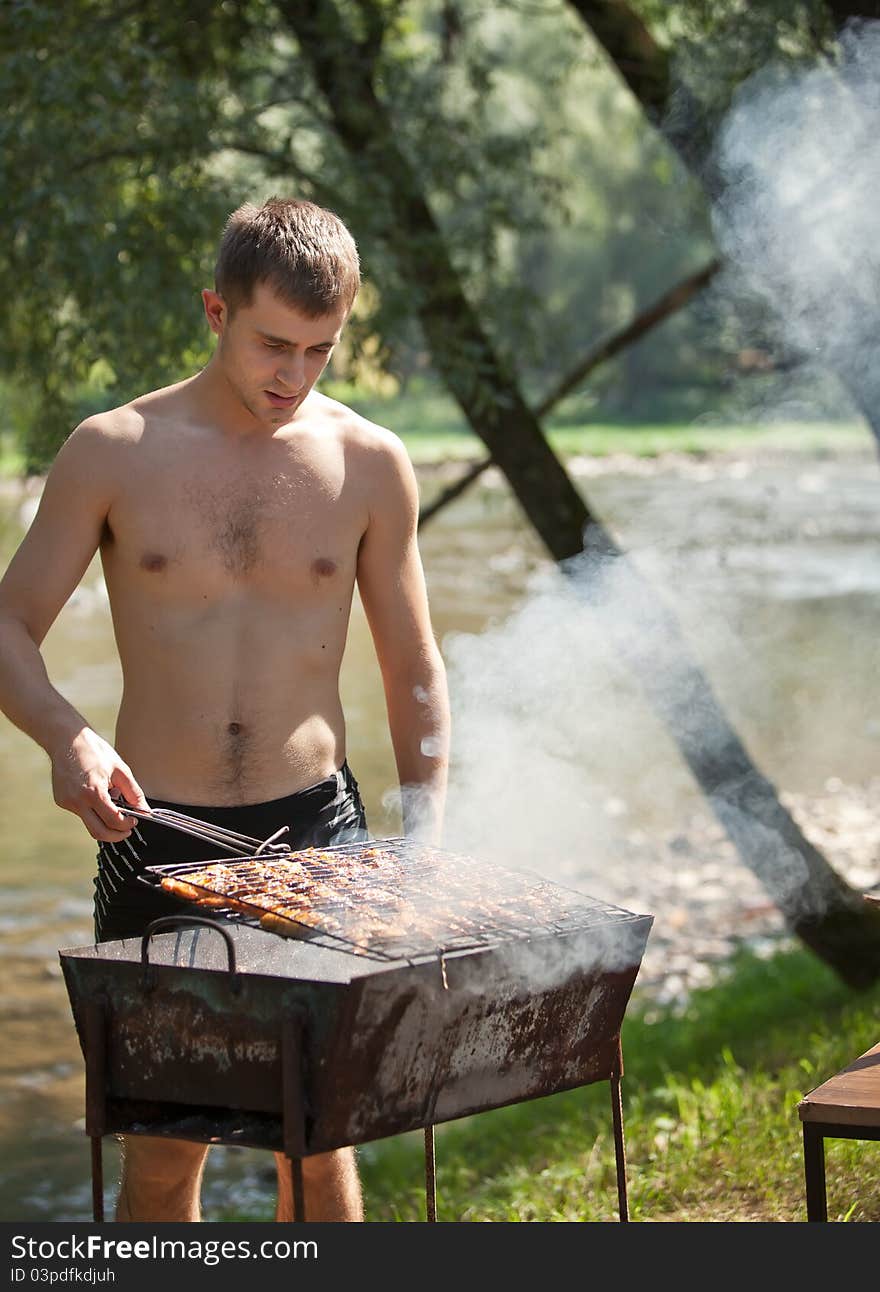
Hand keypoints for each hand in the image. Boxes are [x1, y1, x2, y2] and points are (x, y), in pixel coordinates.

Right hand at [51, 727, 147, 841]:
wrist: (67, 740)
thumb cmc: (96, 751)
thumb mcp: (121, 770)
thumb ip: (134, 794)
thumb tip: (145, 812)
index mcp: (94, 793)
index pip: (113, 821)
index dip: (127, 825)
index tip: (135, 821)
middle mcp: (77, 801)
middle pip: (98, 833)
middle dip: (116, 835)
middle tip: (127, 829)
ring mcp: (67, 802)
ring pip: (89, 822)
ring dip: (104, 819)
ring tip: (111, 796)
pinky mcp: (61, 801)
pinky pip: (81, 813)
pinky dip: (93, 809)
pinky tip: (96, 791)